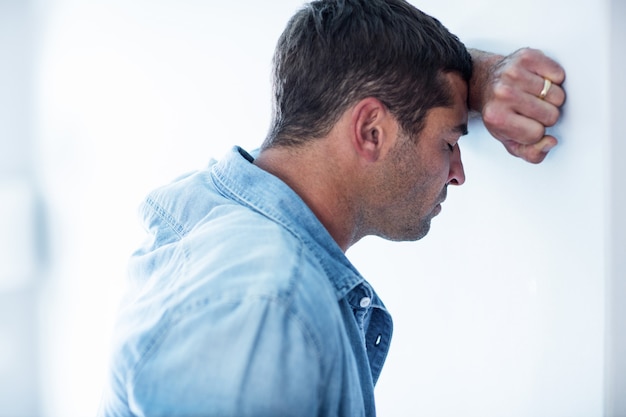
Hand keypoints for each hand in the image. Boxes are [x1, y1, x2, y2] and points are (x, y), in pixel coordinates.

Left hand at [469, 48, 565, 163]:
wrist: (486, 82)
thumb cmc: (500, 112)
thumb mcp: (509, 140)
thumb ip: (530, 153)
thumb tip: (550, 142)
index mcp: (496, 117)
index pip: (537, 134)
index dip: (535, 131)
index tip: (524, 123)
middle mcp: (502, 93)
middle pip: (551, 115)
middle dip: (545, 115)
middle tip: (530, 108)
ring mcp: (513, 73)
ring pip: (558, 95)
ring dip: (550, 97)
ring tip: (533, 95)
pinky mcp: (526, 56)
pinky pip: (558, 74)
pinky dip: (553, 79)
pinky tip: (538, 81)